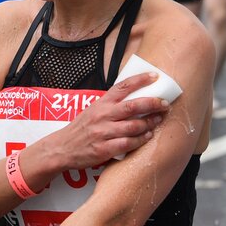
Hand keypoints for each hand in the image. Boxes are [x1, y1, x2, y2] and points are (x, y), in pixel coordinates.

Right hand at [39, 72, 170, 170]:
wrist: (62, 148)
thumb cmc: (80, 129)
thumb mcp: (93, 110)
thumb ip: (110, 105)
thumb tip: (134, 97)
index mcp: (101, 103)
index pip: (122, 86)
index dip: (140, 80)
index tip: (155, 76)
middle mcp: (102, 116)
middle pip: (132, 106)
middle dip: (152, 103)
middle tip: (164, 104)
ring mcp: (103, 133)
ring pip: (133, 126)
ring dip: (149, 123)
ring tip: (158, 120)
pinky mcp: (104, 149)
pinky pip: (127, 144)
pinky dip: (140, 140)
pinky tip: (147, 136)